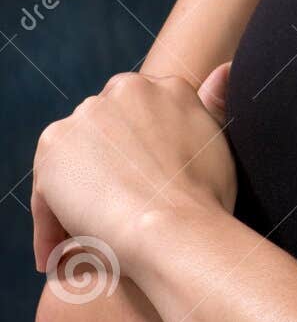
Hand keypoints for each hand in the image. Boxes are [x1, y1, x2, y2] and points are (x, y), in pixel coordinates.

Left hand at [31, 63, 235, 283]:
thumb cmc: (205, 201)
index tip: (143, 193)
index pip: (140, 119)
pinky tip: (61, 252)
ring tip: (84, 244)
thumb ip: (214, 106)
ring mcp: (90, 112)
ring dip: (77, 196)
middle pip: (106, 132)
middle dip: (107, 171)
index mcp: (170, 87)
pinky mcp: (55, 141)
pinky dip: (51, 220)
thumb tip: (224, 68)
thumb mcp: (219, 141)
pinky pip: (47, 185)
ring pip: (75, 159)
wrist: (172, 229)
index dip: (138, 160)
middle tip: (113, 219)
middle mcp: (129, 88)